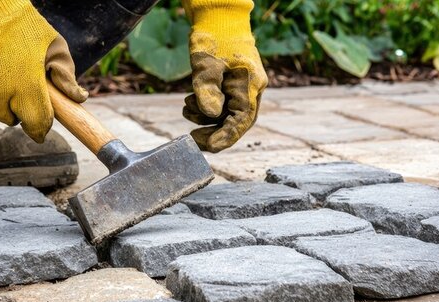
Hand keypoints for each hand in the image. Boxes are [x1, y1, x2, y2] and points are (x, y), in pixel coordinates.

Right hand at [0, 0, 86, 142]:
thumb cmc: (20, 24)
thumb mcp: (54, 45)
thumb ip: (65, 75)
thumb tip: (78, 98)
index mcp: (28, 88)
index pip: (38, 125)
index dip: (40, 127)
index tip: (39, 128)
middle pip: (10, 119)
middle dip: (15, 107)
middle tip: (14, 82)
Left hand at [181, 0, 267, 151]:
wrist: (219, 17)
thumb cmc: (213, 38)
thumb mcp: (205, 66)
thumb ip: (207, 91)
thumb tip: (211, 116)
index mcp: (250, 85)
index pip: (241, 120)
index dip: (225, 137)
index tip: (208, 146)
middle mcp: (252, 88)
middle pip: (236, 121)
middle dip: (215, 132)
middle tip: (193, 139)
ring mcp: (244, 86)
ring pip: (229, 113)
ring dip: (207, 118)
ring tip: (186, 111)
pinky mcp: (235, 84)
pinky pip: (225, 103)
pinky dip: (208, 107)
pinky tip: (190, 102)